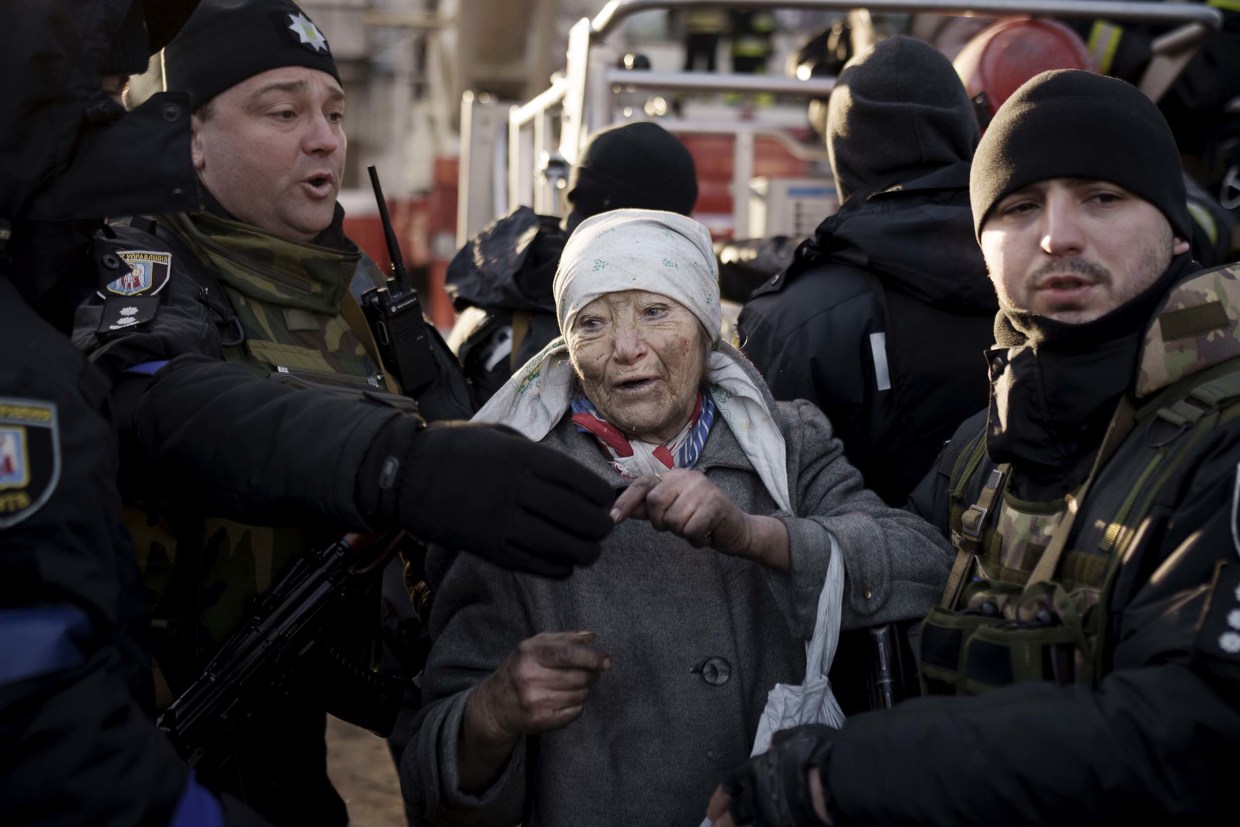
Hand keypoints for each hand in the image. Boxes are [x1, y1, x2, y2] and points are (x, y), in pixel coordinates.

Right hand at [363, 420, 614, 576]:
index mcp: (523, 457)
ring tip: (590, 551)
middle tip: (604, 529)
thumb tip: (571, 475)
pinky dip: (557, 568)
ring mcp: (501, 521)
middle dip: (600, 526)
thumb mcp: (498, 434)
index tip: (607, 501)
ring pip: (561, 545)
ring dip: (584, 551)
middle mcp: (516, 489)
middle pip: (577, 516)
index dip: (601, 495)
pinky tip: (566, 565)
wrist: (403, 474)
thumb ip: (534, 452)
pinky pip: (533, 564)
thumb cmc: (454, 448)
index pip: (579, 481)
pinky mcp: (487, 548)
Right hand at [468, 631, 610, 740]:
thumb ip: (564, 638)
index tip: (606, 661)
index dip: (591, 658)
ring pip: (579, 695)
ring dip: (583, 690)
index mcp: (530, 653)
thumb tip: (591, 638)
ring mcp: (534, 701)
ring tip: (572, 686)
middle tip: (591, 672)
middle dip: (592, 674)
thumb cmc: (521, 669)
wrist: (495, 705)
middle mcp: (530, 677)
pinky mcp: (539, 721)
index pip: (568, 654)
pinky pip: (574, 712)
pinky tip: (564, 700)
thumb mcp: (535, 646)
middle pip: (579, 677)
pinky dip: (576, 706)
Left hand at [611, 470, 788, 568]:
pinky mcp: (715, 503)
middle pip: (655, 503)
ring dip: (683, 533)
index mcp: (674, 476)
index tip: (611, 519)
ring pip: (673, 520)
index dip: (625, 501)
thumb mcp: (672, 512)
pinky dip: (697, 540)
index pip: (643, 484)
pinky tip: (706, 534)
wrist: (737, 531)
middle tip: (680, 526)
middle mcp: (687, 476)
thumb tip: (619, 510)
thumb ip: (648, 508)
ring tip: (696, 528)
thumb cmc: (700, 520)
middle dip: (662, 523)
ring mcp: (702, 488)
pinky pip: (690, 531)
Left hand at [703, 725, 834, 825]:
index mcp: (758, 769)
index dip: (720, 798)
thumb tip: (773, 742)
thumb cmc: (818, 753)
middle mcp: (759, 794)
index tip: (712, 809)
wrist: (837, 780)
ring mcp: (771, 815)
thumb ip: (783, 740)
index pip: (730, 784)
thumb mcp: (799, 736)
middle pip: (735, 812)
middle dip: (723, 821)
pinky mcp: (785, 826)